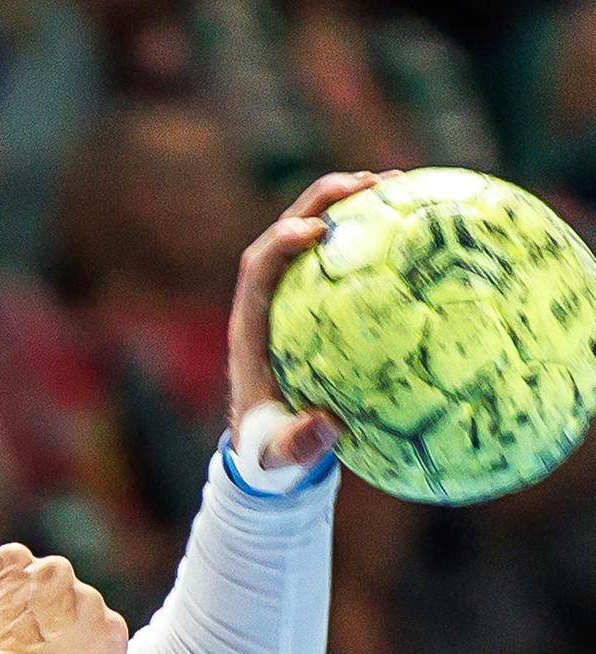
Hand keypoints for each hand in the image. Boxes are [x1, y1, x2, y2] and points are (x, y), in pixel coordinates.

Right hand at [0, 544, 127, 653]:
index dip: (21, 609)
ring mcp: (90, 603)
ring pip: (89, 625)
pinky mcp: (113, 637)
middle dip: (53, 625)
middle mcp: (57, 572)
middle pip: (62, 598)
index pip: (26, 578)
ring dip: (77, 647)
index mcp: (14, 562)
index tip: (13, 632)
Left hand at [228, 170, 404, 467]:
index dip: (281, 243)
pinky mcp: (317, 300)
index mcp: (252, 327)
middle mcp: (269, 301)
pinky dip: (373, 234)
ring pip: (314, 233)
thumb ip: (297, 445)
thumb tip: (327, 427)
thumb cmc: (270, 447)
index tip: (316, 232)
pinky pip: (344, 257)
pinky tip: (420, 221)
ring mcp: (293, 295)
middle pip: (285, 232)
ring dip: (349, 204)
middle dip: (320, 201)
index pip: (258, 269)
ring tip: (398, 182)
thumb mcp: (279, 452)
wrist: (268, 443)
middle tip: (368, 182)